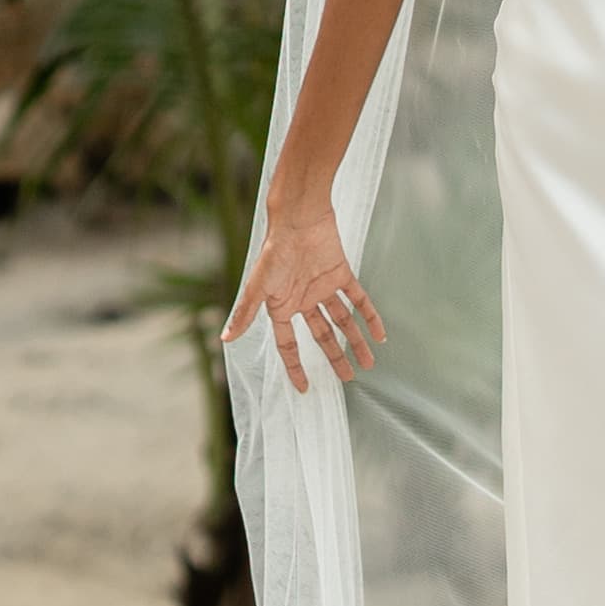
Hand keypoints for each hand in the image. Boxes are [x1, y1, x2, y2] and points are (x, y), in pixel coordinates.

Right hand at [223, 197, 382, 394]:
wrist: (298, 218)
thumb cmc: (274, 251)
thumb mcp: (257, 287)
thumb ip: (244, 313)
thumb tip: (225, 338)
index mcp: (282, 306)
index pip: (288, 344)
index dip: (295, 366)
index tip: (305, 387)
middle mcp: (304, 300)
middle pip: (322, 335)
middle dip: (334, 356)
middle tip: (347, 377)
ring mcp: (324, 288)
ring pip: (343, 320)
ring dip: (355, 341)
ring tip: (368, 362)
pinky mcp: (341, 274)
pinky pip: (359, 299)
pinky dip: (370, 316)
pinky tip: (379, 334)